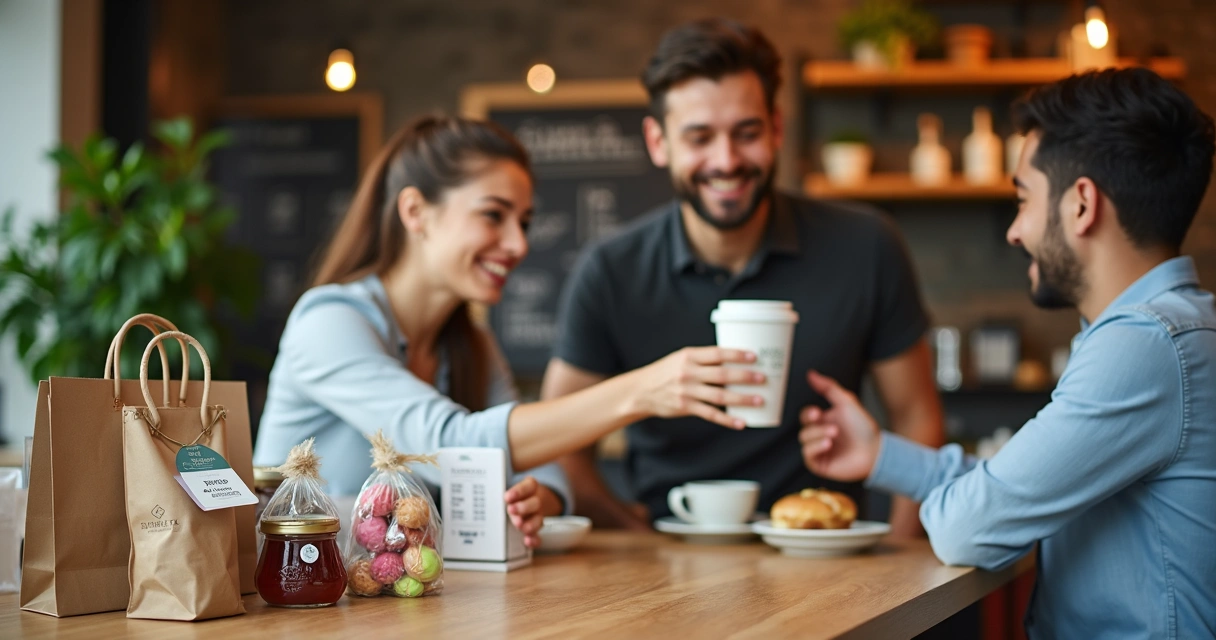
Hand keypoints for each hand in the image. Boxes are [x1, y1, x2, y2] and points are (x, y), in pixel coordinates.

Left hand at [504, 476, 562, 547]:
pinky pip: (538, 536)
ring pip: (538, 520)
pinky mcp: (535, 530)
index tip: (507, 497)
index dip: (519, 491)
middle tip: (511, 510)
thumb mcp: (511, 489)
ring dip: (529, 524)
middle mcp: (536, 502)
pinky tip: (527, 540)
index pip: (529, 486)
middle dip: (523, 508)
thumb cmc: (514, 496)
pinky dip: (534, 540)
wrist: (528, 502)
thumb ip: (503, 491)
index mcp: (531, 487)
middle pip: (535, 503)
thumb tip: (486, 494)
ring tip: (519, 526)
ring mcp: (537, 516)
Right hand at [632, 346, 764, 429]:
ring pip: (719, 395)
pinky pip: (710, 414)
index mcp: (689, 356)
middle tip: (763, 378)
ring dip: (741, 398)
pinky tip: (741, 422)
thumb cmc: (667, 372)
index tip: (754, 357)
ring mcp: (687, 391)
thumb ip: (703, 359)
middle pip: (721, 374)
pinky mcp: (685, 407)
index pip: (717, 353)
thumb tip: (734, 361)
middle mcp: (688, 372)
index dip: (736, 354)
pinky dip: (727, 419)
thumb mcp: (681, 359)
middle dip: (744, 376)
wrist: (641, 391)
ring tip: (759, 400)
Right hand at [798, 370, 882, 481]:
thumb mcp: (846, 402)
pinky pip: (807, 455)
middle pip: (804, 428)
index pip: (805, 416)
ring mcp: (819, 450)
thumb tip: (811, 373)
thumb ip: (828, 387)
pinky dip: (815, 448)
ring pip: (804, 440)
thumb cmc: (863, 427)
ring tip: (834, 435)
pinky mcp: (820, 464)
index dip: (808, 413)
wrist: (876, 450)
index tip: (817, 412)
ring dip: (817, 435)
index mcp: (823, 421)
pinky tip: (828, 444)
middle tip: (827, 424)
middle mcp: (819, 435)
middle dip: (815, 426)